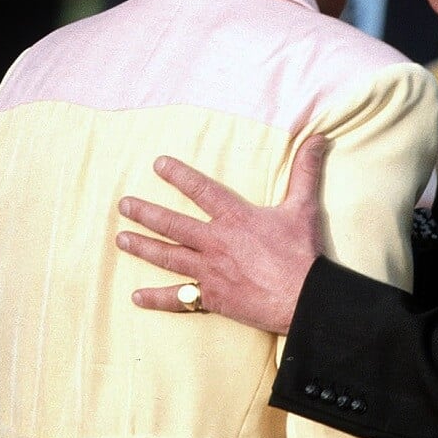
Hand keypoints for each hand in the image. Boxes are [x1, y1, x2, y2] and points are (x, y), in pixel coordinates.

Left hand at [116, 135, 326, 334]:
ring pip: (167, 257)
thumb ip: (305, 170)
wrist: (303, 297)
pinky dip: (156, 298)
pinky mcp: (212, 297)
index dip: (178, 175)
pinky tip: (136, 297)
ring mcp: (210, 271)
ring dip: (143, 247)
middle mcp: (215, 242)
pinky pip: (178, 299)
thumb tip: (317, 137)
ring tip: (121, 239)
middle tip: (124, 205)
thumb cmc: (302, 252)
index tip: (157, 164)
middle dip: (146, 213)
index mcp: (235, 218)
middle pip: (172, 224)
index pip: (201, 190)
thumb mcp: (304, 206)